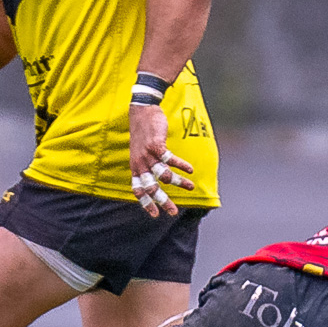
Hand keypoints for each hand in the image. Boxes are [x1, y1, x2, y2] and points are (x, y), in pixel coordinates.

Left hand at [128, 103, 193, 217]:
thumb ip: (147, 165)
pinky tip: (190, 170)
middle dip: (163, 201)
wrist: (141, 111)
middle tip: (174, 212)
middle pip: (151, 188)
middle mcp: (140, 164)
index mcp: (136, 167)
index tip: (155, 215)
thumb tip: (157, 178)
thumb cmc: (143, 133)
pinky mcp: (157, 145)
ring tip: (191, 186)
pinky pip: (170, 159)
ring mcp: (148, 155)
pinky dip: (181, 166)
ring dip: (178, 182)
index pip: (138, 190)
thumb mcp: (140, 152)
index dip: (146, 203)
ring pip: (164, 175)